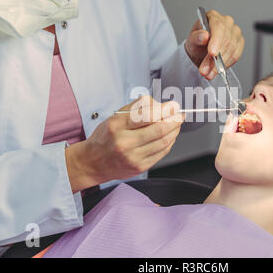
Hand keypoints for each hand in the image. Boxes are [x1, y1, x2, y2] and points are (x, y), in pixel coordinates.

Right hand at [65, 96, 184, 192]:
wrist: (93, 162)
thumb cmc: (105, 138)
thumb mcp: (115, 117)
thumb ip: (137, 108)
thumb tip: (160, 105)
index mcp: (117, 127)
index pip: (146, 116)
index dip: (165, 110)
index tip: (173, 106)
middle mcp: (125, 143)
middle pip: (159, 129)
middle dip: (174, 120)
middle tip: (179, 114)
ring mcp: (133, 157)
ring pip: (163, 142)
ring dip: (174, 131)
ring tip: (176, 123)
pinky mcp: (140, 167)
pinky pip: (161, 153)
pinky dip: (169, 142)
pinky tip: (170, 136)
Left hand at [184, 9, 244, 79]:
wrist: (200, 51)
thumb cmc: (197, 42)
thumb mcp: (192, 40)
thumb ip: (196, 37)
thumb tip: (204, 36)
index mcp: (213, 16)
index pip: (218, 26)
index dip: (216, 40)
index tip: (212, 53)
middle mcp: (226, 22)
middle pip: (225, 40)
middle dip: (215, 58)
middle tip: (205, 70)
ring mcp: (235, 32)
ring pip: (231, 49)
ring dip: (220, 64)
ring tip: (209, 73)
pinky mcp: (240, 42)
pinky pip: (236, 55)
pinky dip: (226, 65)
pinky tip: (218, 70)